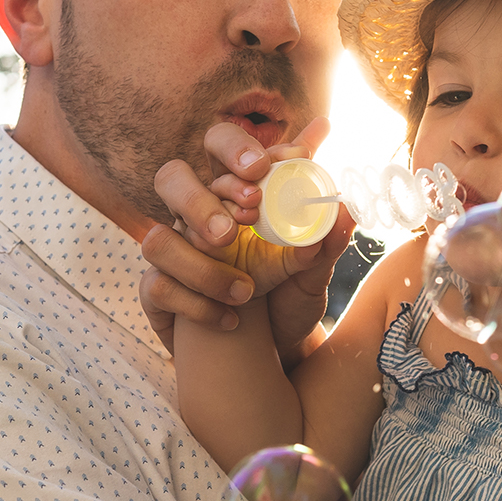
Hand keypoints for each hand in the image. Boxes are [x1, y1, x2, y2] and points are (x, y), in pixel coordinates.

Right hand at [138, 119, 353, 359]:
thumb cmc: (288, 300)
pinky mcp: (159, 293)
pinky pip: (157, 287)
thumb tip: (344, 209)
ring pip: (157, 239)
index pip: (219, 147)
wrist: (272, 354)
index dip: (235, 149)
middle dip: (201, 196)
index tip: (264, 166)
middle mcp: (195, 217)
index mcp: (233, 196)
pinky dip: (197, 304)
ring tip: (244, 283)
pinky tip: (232, 318)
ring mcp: (172, 254)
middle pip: (171, 177)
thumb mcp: (312, 271)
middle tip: (244, 217)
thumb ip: (324, 239)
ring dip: (201, 263)